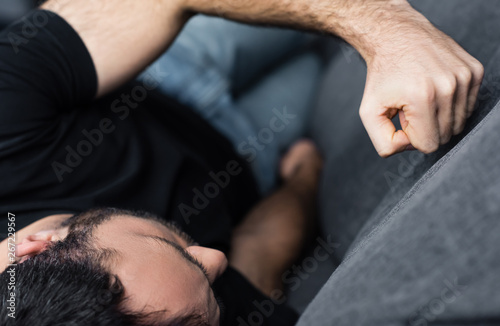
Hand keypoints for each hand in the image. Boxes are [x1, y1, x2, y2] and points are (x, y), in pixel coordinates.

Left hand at [356, 3, 483, 156]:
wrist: (397, 36)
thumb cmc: (381, 76)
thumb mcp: (369, 111)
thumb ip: (383, 142)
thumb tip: (409, 146)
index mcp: (422, 98)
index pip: (429, 145)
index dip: (412, 137)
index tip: (402, 119)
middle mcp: (449, 86)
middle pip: (445, 135)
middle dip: (425, 127)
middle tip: (410, 107)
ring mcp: (464, 77)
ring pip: (459, 123)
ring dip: (438, 116)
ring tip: (421, 98)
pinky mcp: (474, 71)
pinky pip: (468, 107)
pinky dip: (450, 104)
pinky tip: (434, 89)